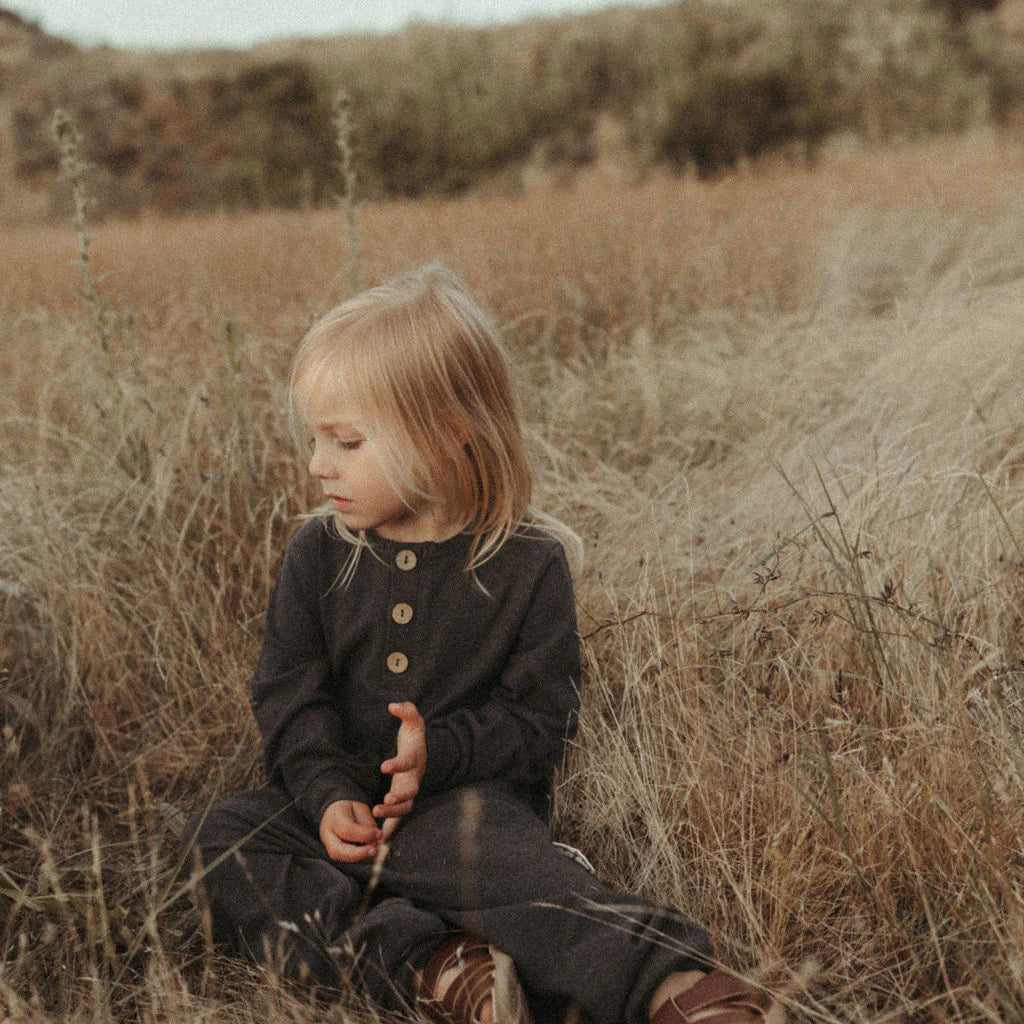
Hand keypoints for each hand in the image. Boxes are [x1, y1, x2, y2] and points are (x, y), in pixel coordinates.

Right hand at [319, 800, 381, 862]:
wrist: (336, 812)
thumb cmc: (350, 808)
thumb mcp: (360, 808)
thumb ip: (367, 823)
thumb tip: (376, 839)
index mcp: (334, 818)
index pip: (347, 830)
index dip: (365, 834)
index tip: (380, 833)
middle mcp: (328, 836)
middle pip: (338, 851)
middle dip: (358, 854)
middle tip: (375, 851)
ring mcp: (330, 847)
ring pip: (344, 858)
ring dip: (363, 857)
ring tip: (378, 850)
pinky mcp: (338, 855)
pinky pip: (349, 860)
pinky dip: (363, 859)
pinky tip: (373, 852)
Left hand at [375, 701, 426, 840]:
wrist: (422, 753)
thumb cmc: (415, 737)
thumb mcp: (413, 720)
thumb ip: (407, 710)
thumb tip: (393, 705)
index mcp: (415, 758)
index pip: (407, 762)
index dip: (397, 764)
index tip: (384, 766)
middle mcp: (414, 777)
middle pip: (410, 791)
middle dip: (398, 798)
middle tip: (384, 802)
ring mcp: (410, 791)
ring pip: (406, 808)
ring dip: (392, 815)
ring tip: (375, 817)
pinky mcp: (403, 800)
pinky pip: (399, 818)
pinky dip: (391, 829)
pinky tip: (379, 840)